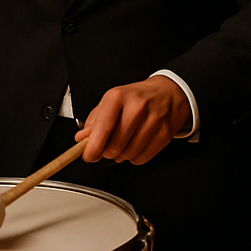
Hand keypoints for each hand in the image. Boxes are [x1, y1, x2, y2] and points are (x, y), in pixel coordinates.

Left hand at [74, 76, 189, 165]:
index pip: (102, 128)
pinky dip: (135, 157)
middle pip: (114, 146)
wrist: (168, 92)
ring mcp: (153, 120)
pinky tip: (136, 144)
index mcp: (118, 97)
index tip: (88, 155)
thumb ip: (95, 120)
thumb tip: (82, 139)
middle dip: (107, 152)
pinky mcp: (164, 133)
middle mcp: (136, 107)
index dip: (92, 148)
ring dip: (122, 155)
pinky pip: (142, 158)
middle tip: (109, 145)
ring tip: (124, 142)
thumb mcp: (112, 100)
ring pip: (128, 154)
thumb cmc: (137, 97)